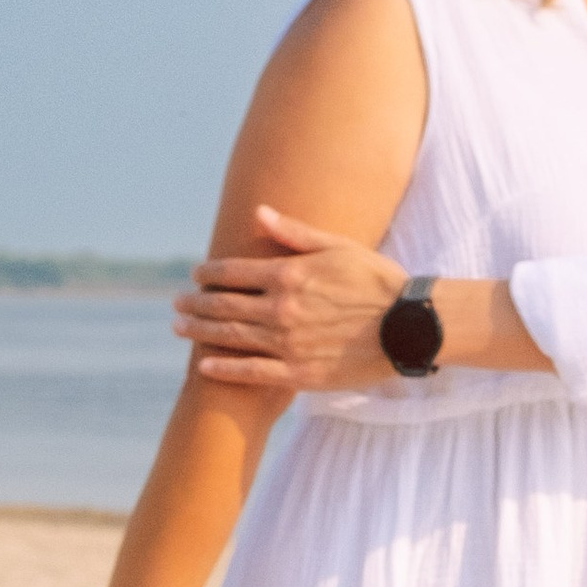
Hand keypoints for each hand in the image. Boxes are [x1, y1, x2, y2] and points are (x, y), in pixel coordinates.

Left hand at [175, 208, 404, 392]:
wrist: (409, 327)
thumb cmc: (379, 282)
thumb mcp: (339, 247)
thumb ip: (295, 232)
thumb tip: (258, 212)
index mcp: (289, 274)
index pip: (235, 271)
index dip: (210, 272)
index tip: (196, 273)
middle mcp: (281, 309)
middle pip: (225, 304)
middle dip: (196, 302)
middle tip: (176, 302)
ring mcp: (287, 344)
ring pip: (231, 336)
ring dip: (200, 332)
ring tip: (179, 328)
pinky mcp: (299, 373)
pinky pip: (252, 372)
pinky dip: (225, 370)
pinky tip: (204, 367)